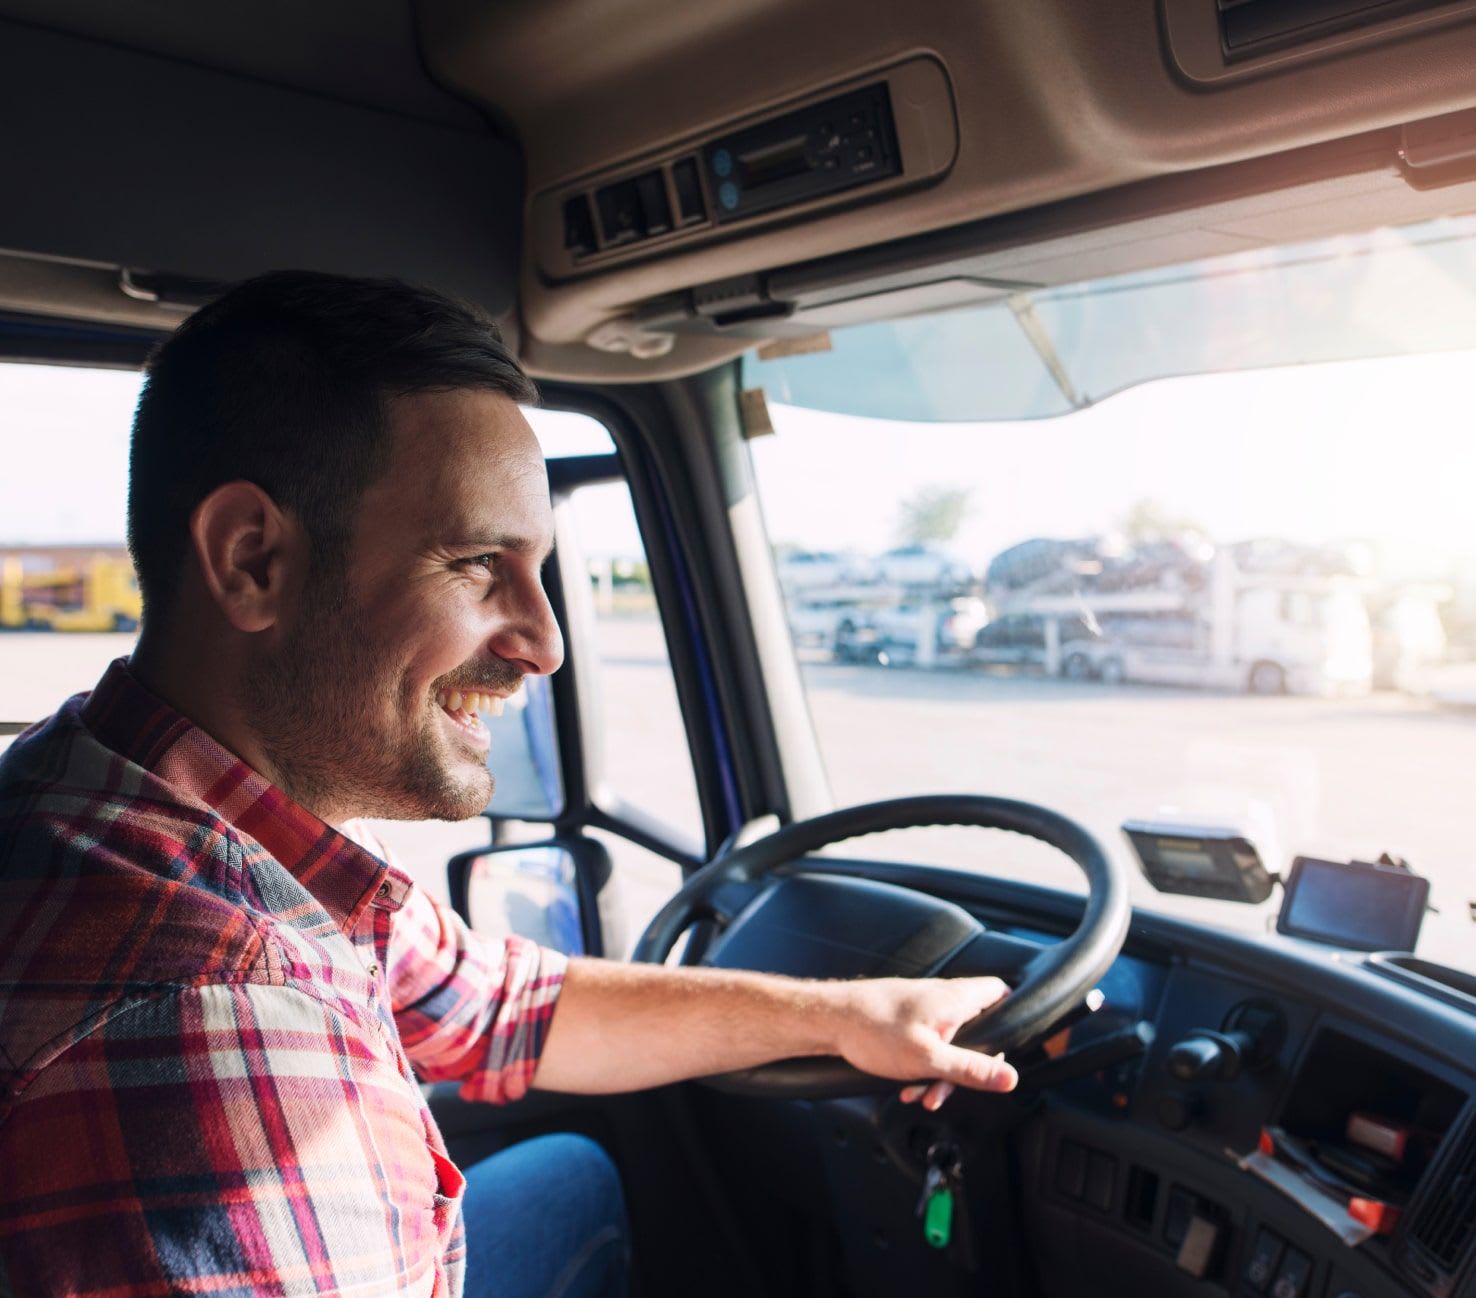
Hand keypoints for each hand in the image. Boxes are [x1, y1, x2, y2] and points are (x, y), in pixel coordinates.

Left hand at [827, 976, 1018, 1110]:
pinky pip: (928, 1045)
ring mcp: (924, 1008)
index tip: (1007, 1048)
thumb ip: (971, 1069)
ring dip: (940, 1073)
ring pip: (950, 1043)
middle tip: (954, 1086)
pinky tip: (906, 1087)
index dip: (1012, 1018)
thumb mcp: (929, 1059)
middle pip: (977, 1030)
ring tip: (921, 1094)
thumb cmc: (873, 1029)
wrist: (828, 1020)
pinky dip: (922, 1067)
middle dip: (968, 1065)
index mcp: (956, 999)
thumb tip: (1010, 1078)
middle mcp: (943, 998)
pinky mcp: (906, 1020)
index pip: (1002, 993)